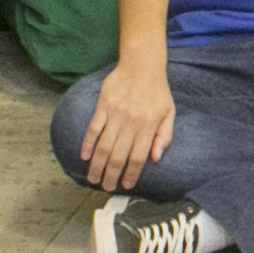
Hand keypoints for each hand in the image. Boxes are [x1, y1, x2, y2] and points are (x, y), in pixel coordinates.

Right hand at [77, 61, 176, 189]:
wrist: (141, 64)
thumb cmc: (157, 90)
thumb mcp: (169, 112)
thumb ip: (165, 136)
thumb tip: (156, 158)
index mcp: (149, 126)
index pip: (138, 157)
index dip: (131, 174)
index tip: (126, 185)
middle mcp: (131, 122)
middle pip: (118, 156)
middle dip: (111, 175)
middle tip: (106, 187)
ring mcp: (115, 114)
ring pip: (103, 146)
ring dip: (97, 165)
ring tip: (92, 179)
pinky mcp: (102, 106)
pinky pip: (92, 129)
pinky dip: (87, 144)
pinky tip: (84, 157)